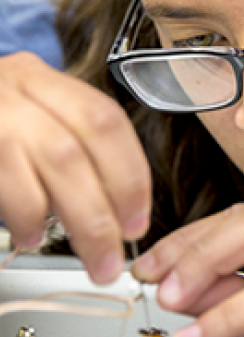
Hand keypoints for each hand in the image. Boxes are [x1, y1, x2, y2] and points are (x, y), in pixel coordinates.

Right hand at [0, 52, 150, 282]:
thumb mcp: (33, 119)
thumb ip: (74, 151)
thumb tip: (121, 212)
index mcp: (45, 81)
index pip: (105, 120)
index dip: (130, 175)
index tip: (137, 219)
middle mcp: (16, 88)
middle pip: (79, 148)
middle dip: (106, 211)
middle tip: (114, 255)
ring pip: (54, 162)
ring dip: (79, 220)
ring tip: (87, 254)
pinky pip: (7, 183)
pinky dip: (28, 218)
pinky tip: (32, 236)